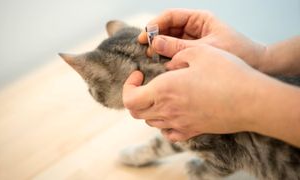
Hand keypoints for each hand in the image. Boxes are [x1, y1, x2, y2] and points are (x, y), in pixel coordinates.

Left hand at [123, 44, 260, 141]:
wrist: (252, 101)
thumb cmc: (227, 74)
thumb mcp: (199, 52)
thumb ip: (176, 54)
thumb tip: (167, 64)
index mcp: (164, 90)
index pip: (130, 99)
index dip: (128, 86)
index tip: (139, 74)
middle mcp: (168, 111)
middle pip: (136, 112)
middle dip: (135, 96)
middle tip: (145, 83)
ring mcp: (180, 124)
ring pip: (151, 122)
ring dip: (149, 108)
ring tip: (161, 94)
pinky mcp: (193, 131)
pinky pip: (169, 134)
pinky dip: (164, 124)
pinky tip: (173, 112)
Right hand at [139, 9, 266, 70]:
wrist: (257, 65)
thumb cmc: (237, 52)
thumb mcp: (206, 48)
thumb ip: (179, 47)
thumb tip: (155, 44)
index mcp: (199, 19)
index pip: (171, 16)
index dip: (155, 24)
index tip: (145, 36)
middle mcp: (194, 28)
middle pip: (168, 28)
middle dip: (155, 37)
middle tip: (145, 50)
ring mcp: (193, 41)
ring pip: (170, 41)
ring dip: (159, 48)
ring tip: (150, 58)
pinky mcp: (193, 54)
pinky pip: (176, 52)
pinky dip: (167, 57)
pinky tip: (160, 64)